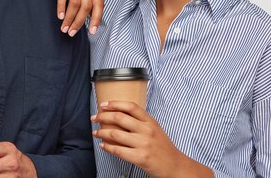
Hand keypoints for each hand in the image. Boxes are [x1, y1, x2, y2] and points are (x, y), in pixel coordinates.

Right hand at [46, 0, 102, 35]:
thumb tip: (89, 15)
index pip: (99, 4)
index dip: (96, 19)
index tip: (92, 32)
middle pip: (86, 6)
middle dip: (79, 22)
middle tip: (72, 33)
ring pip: (75, 2)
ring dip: (69, 18)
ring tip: (64, 28)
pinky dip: (61, 7)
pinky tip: (59, 15)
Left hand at [92, 101, 212, 177]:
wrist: (175, 166)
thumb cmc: (163, 148)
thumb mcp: (155, 129)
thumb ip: (141, 122)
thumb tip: (119, 115)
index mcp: (150, 121)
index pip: (131, 106)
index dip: (115, 103)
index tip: (103, 104)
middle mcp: (147, 130)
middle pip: (119, 118)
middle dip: (103, 116)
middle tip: (94, 118)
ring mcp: (144, 144)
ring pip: (116, 134)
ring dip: (102, 132)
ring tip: (96, 132)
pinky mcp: (140, 158)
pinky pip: (118, 150)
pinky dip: (107, 147)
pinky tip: (103, 145)